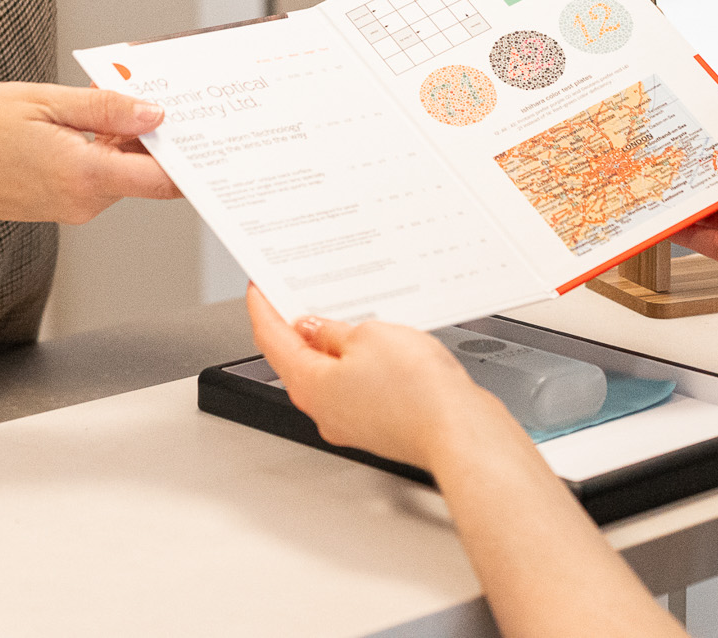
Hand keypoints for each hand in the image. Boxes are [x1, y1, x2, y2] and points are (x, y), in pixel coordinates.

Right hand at [0, 84, 180, 294]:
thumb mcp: (42, 101)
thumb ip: (103, 109)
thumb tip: (154, 111)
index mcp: (84, 175)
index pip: (163, 180)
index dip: (193, 156)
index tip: (213, 130)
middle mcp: (83, 201)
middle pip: (146, 172)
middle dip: (161, 133)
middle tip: (171, 88)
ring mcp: (71, 206)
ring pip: (122, 172)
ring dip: (128, 137)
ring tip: (123, 92)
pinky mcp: (59, 203)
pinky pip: (98, 174)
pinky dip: (104, 148)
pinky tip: (93, 117)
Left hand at [246, 286, 515, 472]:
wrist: (458, 430)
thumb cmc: (417, 390)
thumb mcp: (368, 336)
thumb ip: (334, 332)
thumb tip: (317, 330)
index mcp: (310, 385)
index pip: (272, 340)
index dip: (263, 308)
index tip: (259, 288)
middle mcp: (324, 409)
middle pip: (297, 360)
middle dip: (297, 326)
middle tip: (298, 293)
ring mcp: (350, 421)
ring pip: (329, 375)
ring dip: (332, 345)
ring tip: (346, 314)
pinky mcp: (377, 425)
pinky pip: (356, 387)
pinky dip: (357, 364)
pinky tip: (376, 346)